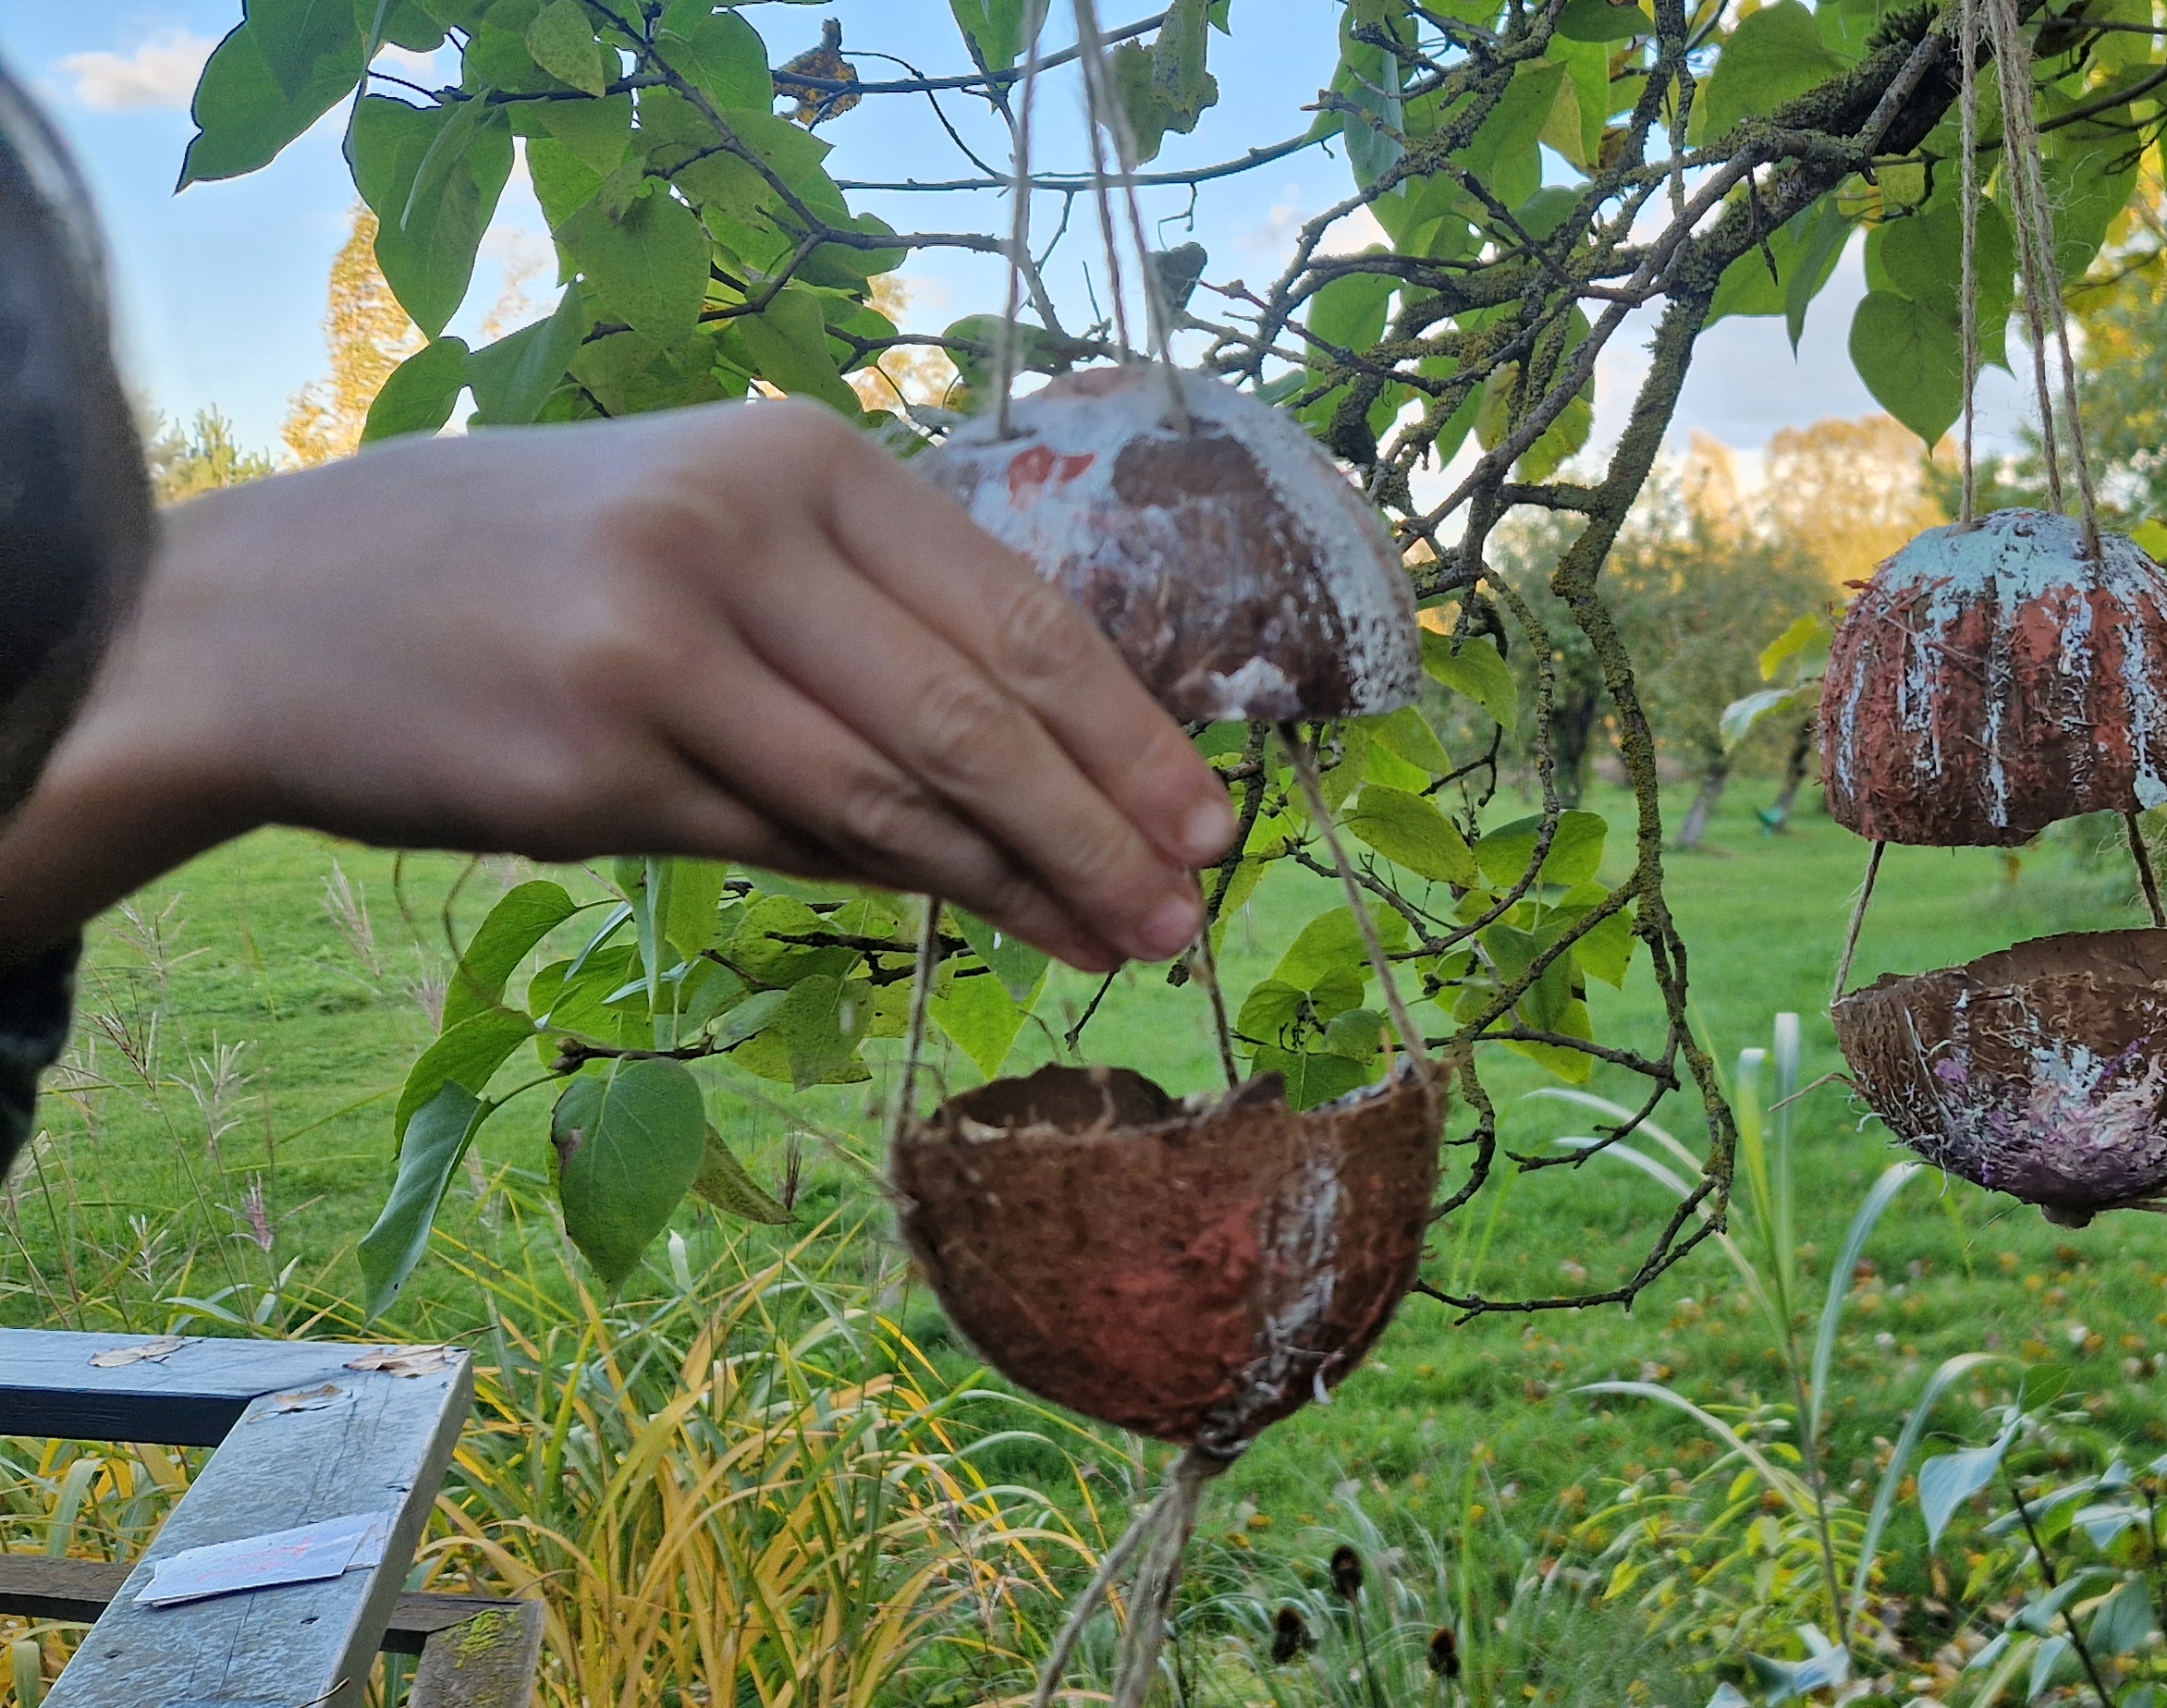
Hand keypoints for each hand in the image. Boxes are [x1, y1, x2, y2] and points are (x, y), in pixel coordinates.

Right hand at [0, 400, 1233, 971]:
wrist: (264, 618)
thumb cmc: (525, 572)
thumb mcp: (703, 520)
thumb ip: (866, 606)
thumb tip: (1061, 745)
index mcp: (791, 460)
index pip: (1016, 613)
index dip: (1128, 732)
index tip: (1207, 818)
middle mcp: (733, 539)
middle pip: (974, 718)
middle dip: (1101, 830)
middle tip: (1185, 915)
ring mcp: (657, 653)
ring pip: (891, 800)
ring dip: (1018, 886)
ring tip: (1108, 942)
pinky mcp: (592, 767)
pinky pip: (782, 845)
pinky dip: (886, 887)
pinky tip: (967, 919)